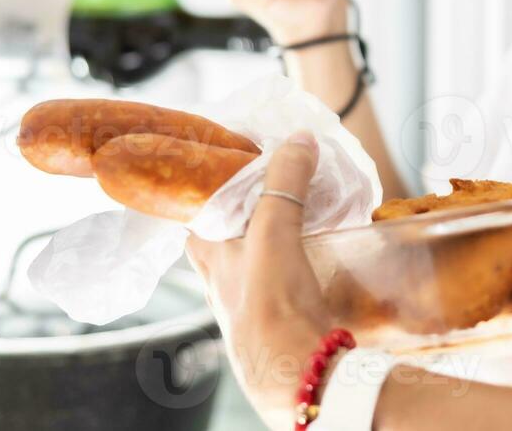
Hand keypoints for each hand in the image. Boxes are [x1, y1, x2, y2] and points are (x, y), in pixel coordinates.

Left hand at [185, 131, 333, 427]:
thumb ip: (284, 182)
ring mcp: (251, 302)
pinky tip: (316, 256)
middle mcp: (223, 281)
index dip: (207, 190)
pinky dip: (296, 263)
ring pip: (253, 259)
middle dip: (245, 212)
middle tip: (270, 187)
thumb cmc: (269, 305)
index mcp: (208, 257)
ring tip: (301, 214)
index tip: (227, 166)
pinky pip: (283, 280)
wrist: (297, 371)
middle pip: (225, 236)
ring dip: (271, 238)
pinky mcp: (281, 318)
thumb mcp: (273, 231)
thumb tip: (299, 140)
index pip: (194, 215)